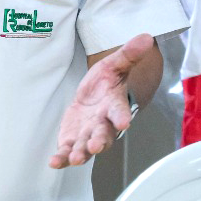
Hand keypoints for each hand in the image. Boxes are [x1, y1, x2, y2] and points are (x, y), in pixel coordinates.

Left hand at [50, 33, 155, 167]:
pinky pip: (68, 150)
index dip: (121, 116)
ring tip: (75, 158)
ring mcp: (88, 134)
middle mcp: (103, 124)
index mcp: (114, 106)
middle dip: (99, 141)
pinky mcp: (73, 139)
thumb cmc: (107, 82)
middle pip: (103, 134)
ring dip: (80, 153)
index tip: (124, 122)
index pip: (120, 111)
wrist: (96, 94)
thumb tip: (147, 37)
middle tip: (94, 146)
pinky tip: (54, 162)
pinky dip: (62, 158)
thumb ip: (128, 54)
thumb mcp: (115, 64)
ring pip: (86, 147)